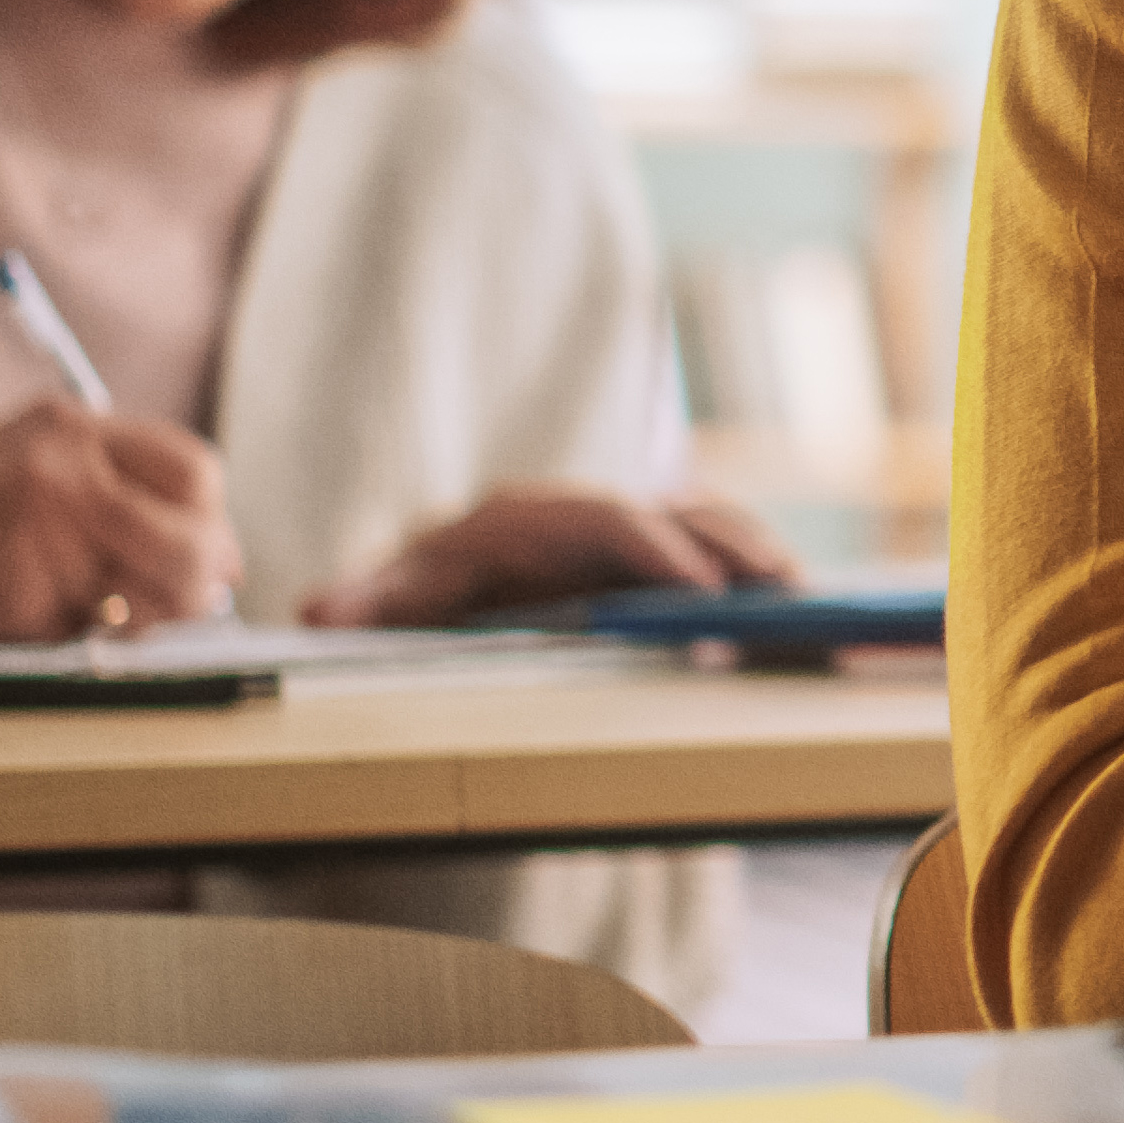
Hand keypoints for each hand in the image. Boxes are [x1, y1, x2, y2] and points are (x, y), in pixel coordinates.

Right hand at [0, 403, 239, 642]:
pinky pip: (90, 634)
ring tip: (104, 608)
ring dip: (145, 617)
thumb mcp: (25, 458)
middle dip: (200, 580)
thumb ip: (114, 484)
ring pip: (156, 600)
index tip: (209, 545)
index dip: (211, 517)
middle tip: (186, 597)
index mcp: (70, 429)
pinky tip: (40, 615)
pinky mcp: (20, 601)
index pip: (197, 472)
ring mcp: (43, 538)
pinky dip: (80, 637)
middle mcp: (65, 475)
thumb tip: (218, 555)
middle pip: (196, 541)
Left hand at [314, 486, 799, 628]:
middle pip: (672, 513)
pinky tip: (793, 607)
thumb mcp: (393, 601)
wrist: (429, 599)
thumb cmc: (414, 604)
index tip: (702, 592)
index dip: (656, 549)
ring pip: (704, 523)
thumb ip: (374, 603)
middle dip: (730, 551)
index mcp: (520, 520)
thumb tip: (322, 609)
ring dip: (754, 556)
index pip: (601, 519)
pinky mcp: (652, 554)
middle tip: (779, 594)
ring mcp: (623, 530)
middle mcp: (578, 515)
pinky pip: (717, 546)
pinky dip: (757, 568)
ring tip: (801, 598)